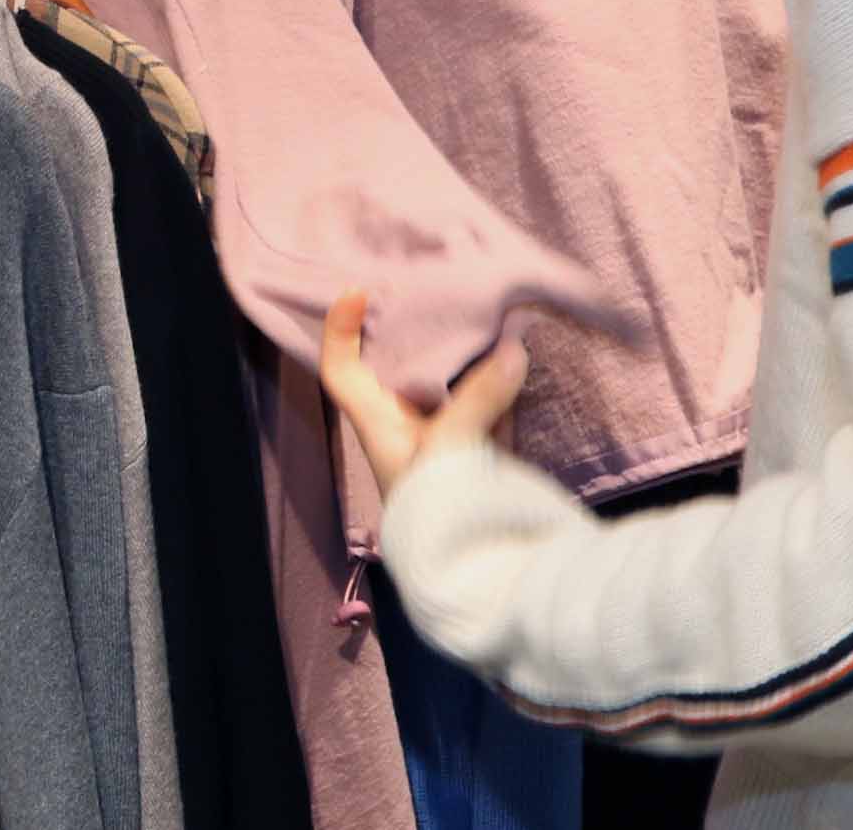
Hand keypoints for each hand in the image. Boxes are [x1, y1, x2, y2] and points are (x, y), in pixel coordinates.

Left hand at [321, 290, 527, 494]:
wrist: (472, 565)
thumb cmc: (438, 506)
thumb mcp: (451, 445)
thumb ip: (480, 396)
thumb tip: (514, 350)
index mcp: (376, 421)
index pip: (340, 370)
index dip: (339, 331)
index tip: (358, 293)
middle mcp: (401, 422)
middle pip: (390, 364)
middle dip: (404, 326)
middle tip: (426, 287)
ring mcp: (437, 433)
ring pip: (434, 378)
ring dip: (449, 346)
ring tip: (467, 305)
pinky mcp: (472, 446)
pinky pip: (472, 397)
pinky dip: (485, 372)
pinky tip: (505, 347)